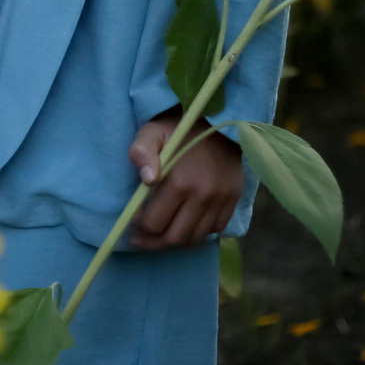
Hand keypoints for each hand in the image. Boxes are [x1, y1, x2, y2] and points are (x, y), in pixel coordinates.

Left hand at [125, 111, 242, 249]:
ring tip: (160, 237)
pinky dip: (198, 233)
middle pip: (174, 238)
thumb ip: (142, 152)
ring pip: (194, 238)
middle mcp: (202, 196)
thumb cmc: (179, 129)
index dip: (139, 228)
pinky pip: (215, 229)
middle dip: (153, 243)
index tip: (132, 223)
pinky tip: (185, 225)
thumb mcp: (152, 132)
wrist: (220, 121)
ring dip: (175, 242)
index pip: (154, 224)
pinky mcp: (233, 200)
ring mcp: (220, 200)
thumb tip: (147, 180)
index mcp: (180, 182)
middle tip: (141, 239)